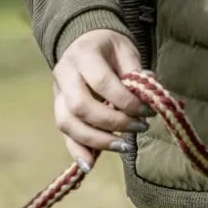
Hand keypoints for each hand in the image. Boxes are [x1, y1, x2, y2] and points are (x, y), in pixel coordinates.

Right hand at [51, 27, 148, 170]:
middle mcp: (64, 74)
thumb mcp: (126, 51)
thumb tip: (150, 100)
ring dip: (96, 140)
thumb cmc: (110, 49)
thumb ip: (136, 74)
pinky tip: (90, 165)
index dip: (126, 102)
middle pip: (80, 107)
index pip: (102, 83)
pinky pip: (64, 134)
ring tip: (123, 147)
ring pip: (68, 123)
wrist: (84, 42)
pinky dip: (76, 151)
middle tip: (138, 128)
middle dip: (112, 123)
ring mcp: (57, 93)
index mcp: (83, 55)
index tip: (148, 111)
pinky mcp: (59, 109)